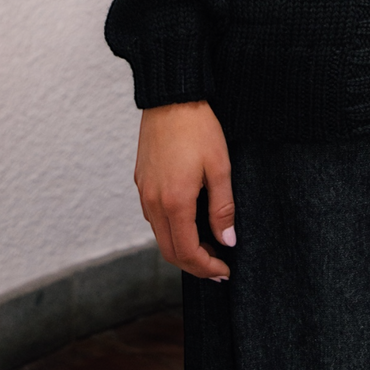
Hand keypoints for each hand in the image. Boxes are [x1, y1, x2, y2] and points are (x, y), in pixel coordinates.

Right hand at [135, 100, 234, 279]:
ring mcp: (144, 192)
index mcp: (174, 202)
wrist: (171, 98)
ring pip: (160, 235)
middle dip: (194, 264)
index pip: (187, 252)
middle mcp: (153, 202)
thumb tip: (227, 241)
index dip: (206, 267)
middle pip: (170, 251)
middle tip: (218, 268)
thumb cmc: (199, 128)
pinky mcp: (141, 181)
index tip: (225, 271)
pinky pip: (154, 216)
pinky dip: (171, 229)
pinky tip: (189, 221)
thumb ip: (222, 208)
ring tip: (208, 246)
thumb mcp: (220, 167)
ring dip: (182, 247)